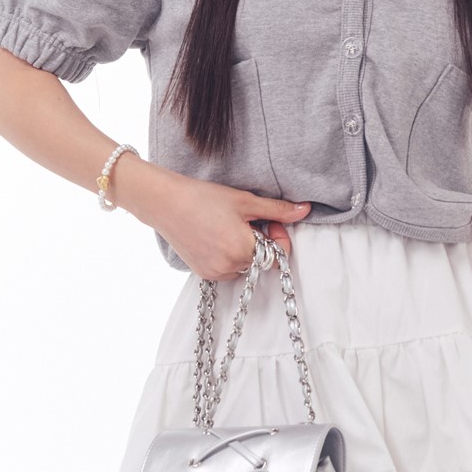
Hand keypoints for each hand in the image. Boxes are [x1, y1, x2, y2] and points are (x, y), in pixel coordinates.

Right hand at [130, 171, 310, 278]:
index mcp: (243, 249)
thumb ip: (277, 210)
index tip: (268, 220)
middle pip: (261, 261)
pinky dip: (229, 256)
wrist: (165, 203)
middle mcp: (229, 267)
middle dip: (261, 242)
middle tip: (247, 221)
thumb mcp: (245, 201)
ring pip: (245, 266)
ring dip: (245, 250)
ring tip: (229, 227)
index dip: (278, 237)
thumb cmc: (204, 198)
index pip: (277, 257)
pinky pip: (228, 269)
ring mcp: (215, 273)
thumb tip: (305, 210)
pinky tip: (217, 236)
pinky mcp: (203, 273)